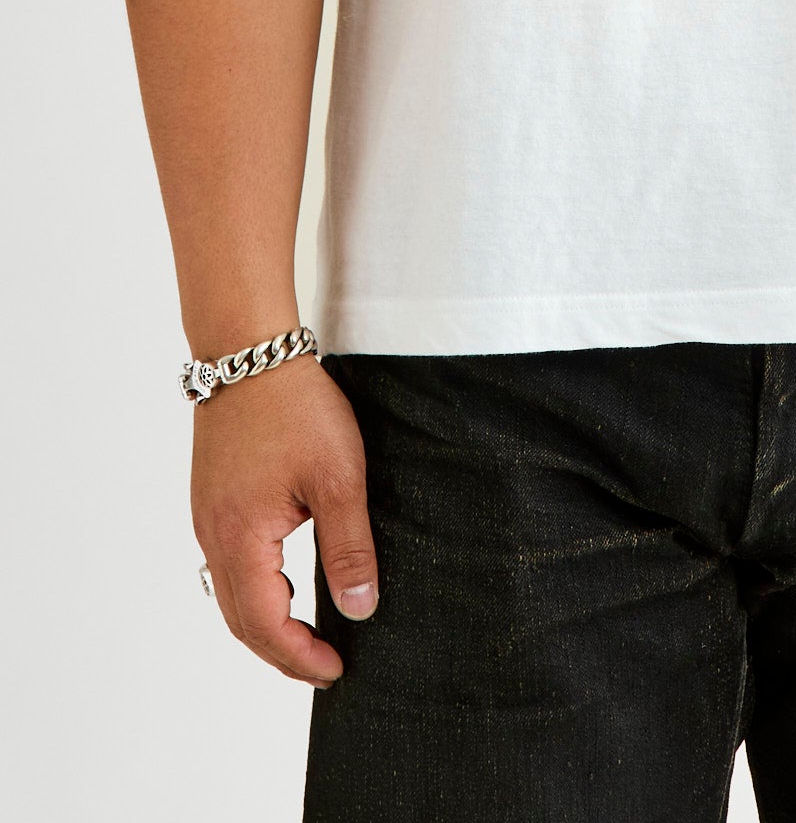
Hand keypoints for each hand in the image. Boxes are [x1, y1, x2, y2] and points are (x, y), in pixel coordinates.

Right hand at [191, 355, 377, 683]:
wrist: (249, 350)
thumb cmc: (296, 407)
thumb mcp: (338, 477)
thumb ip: (349, 546)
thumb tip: (361, 608)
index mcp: (241, 538)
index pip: (265, 624)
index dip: (300, 656)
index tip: (336, 671)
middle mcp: (213, 535)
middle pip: (241, 619)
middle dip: (282, 651)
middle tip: (325, 665)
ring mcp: (207, 517)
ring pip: (231, 593)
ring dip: (267, 622)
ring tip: (308, 634)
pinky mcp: (212, 499)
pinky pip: (227, 564)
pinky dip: (255, 590)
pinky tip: (283, 584)